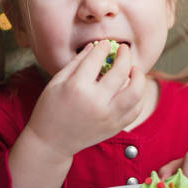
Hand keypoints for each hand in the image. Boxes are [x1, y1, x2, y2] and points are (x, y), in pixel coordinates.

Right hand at [25, 40, 145, 157]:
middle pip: (121, 71)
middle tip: (124, 49)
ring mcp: (108, 116)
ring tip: (133, 70)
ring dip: (138, 76)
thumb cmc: (49, 109)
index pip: (97, 58)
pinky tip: (132, 88)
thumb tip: (94, 46)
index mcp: (77, 87)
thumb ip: (77, 62)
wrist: (51, 143)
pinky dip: (138, 97)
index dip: (103, 47)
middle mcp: (96, 102)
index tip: (106, 44)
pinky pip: (136, 110)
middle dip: (125, 55)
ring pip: (136, 92)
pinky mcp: (115, 127)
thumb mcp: (56, 82)